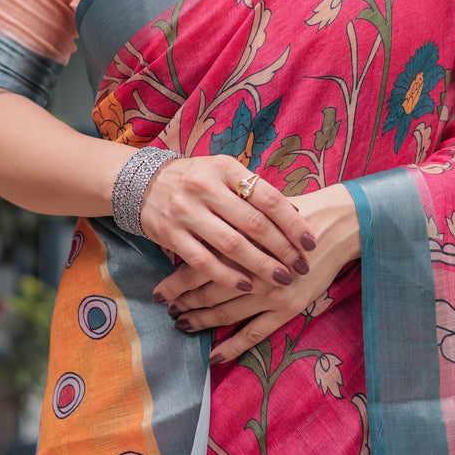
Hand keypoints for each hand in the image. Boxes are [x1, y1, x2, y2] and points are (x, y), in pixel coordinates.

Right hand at [140, 155, 316, 291]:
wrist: (143, 183)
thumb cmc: (197, 180)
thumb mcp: (224, 172)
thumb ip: (254, 190)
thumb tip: (295, 213)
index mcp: (225, 168)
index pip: (268, 197)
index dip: (293, 223)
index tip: (310, 243)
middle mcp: (206, 187)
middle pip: (253, 223)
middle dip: (282, 249)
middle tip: (301, 267)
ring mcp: (187, 211)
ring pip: (231, 245)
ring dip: (260, 266)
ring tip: (280, 279)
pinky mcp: (171, 235)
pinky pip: (203, 261)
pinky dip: (226, 276)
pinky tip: (246, 285)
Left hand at [153, 183, 360, 362]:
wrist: (337, 225)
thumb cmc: (295, 213)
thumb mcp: (258, 211)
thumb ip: (228, 226)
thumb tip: (194, 238)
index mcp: (241, 244)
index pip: (197, 267)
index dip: (174, 284)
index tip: (158, 293)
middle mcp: (252, 271)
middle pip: (207, 293)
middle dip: (183, 305)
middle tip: (168, 311)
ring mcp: (270, 294)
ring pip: (226, 314)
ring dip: (201, 322)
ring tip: (183, 325)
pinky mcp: (288, 309)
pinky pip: (254, 334)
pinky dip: (232, 347)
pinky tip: (214, 356)